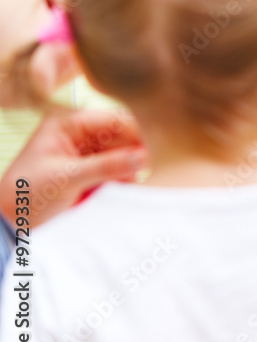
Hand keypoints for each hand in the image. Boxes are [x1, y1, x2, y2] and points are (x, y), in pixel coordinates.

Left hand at [0, 109, 145, 226]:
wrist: (11, 221)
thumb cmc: (25, 193)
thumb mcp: (65, 178)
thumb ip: (105, 166)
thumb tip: (142, 157)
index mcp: (68, 123)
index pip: (113, 120)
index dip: (137, 132)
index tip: (157, 148)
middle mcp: (82, 133)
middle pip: (124, 136)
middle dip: (136, 152)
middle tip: (150, 168)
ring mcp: (90, 152)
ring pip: (126, 154)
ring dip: (133, 168)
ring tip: (132, 183)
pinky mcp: (96, 171)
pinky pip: (122, 169)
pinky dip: (127, 179)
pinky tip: (127, 188)